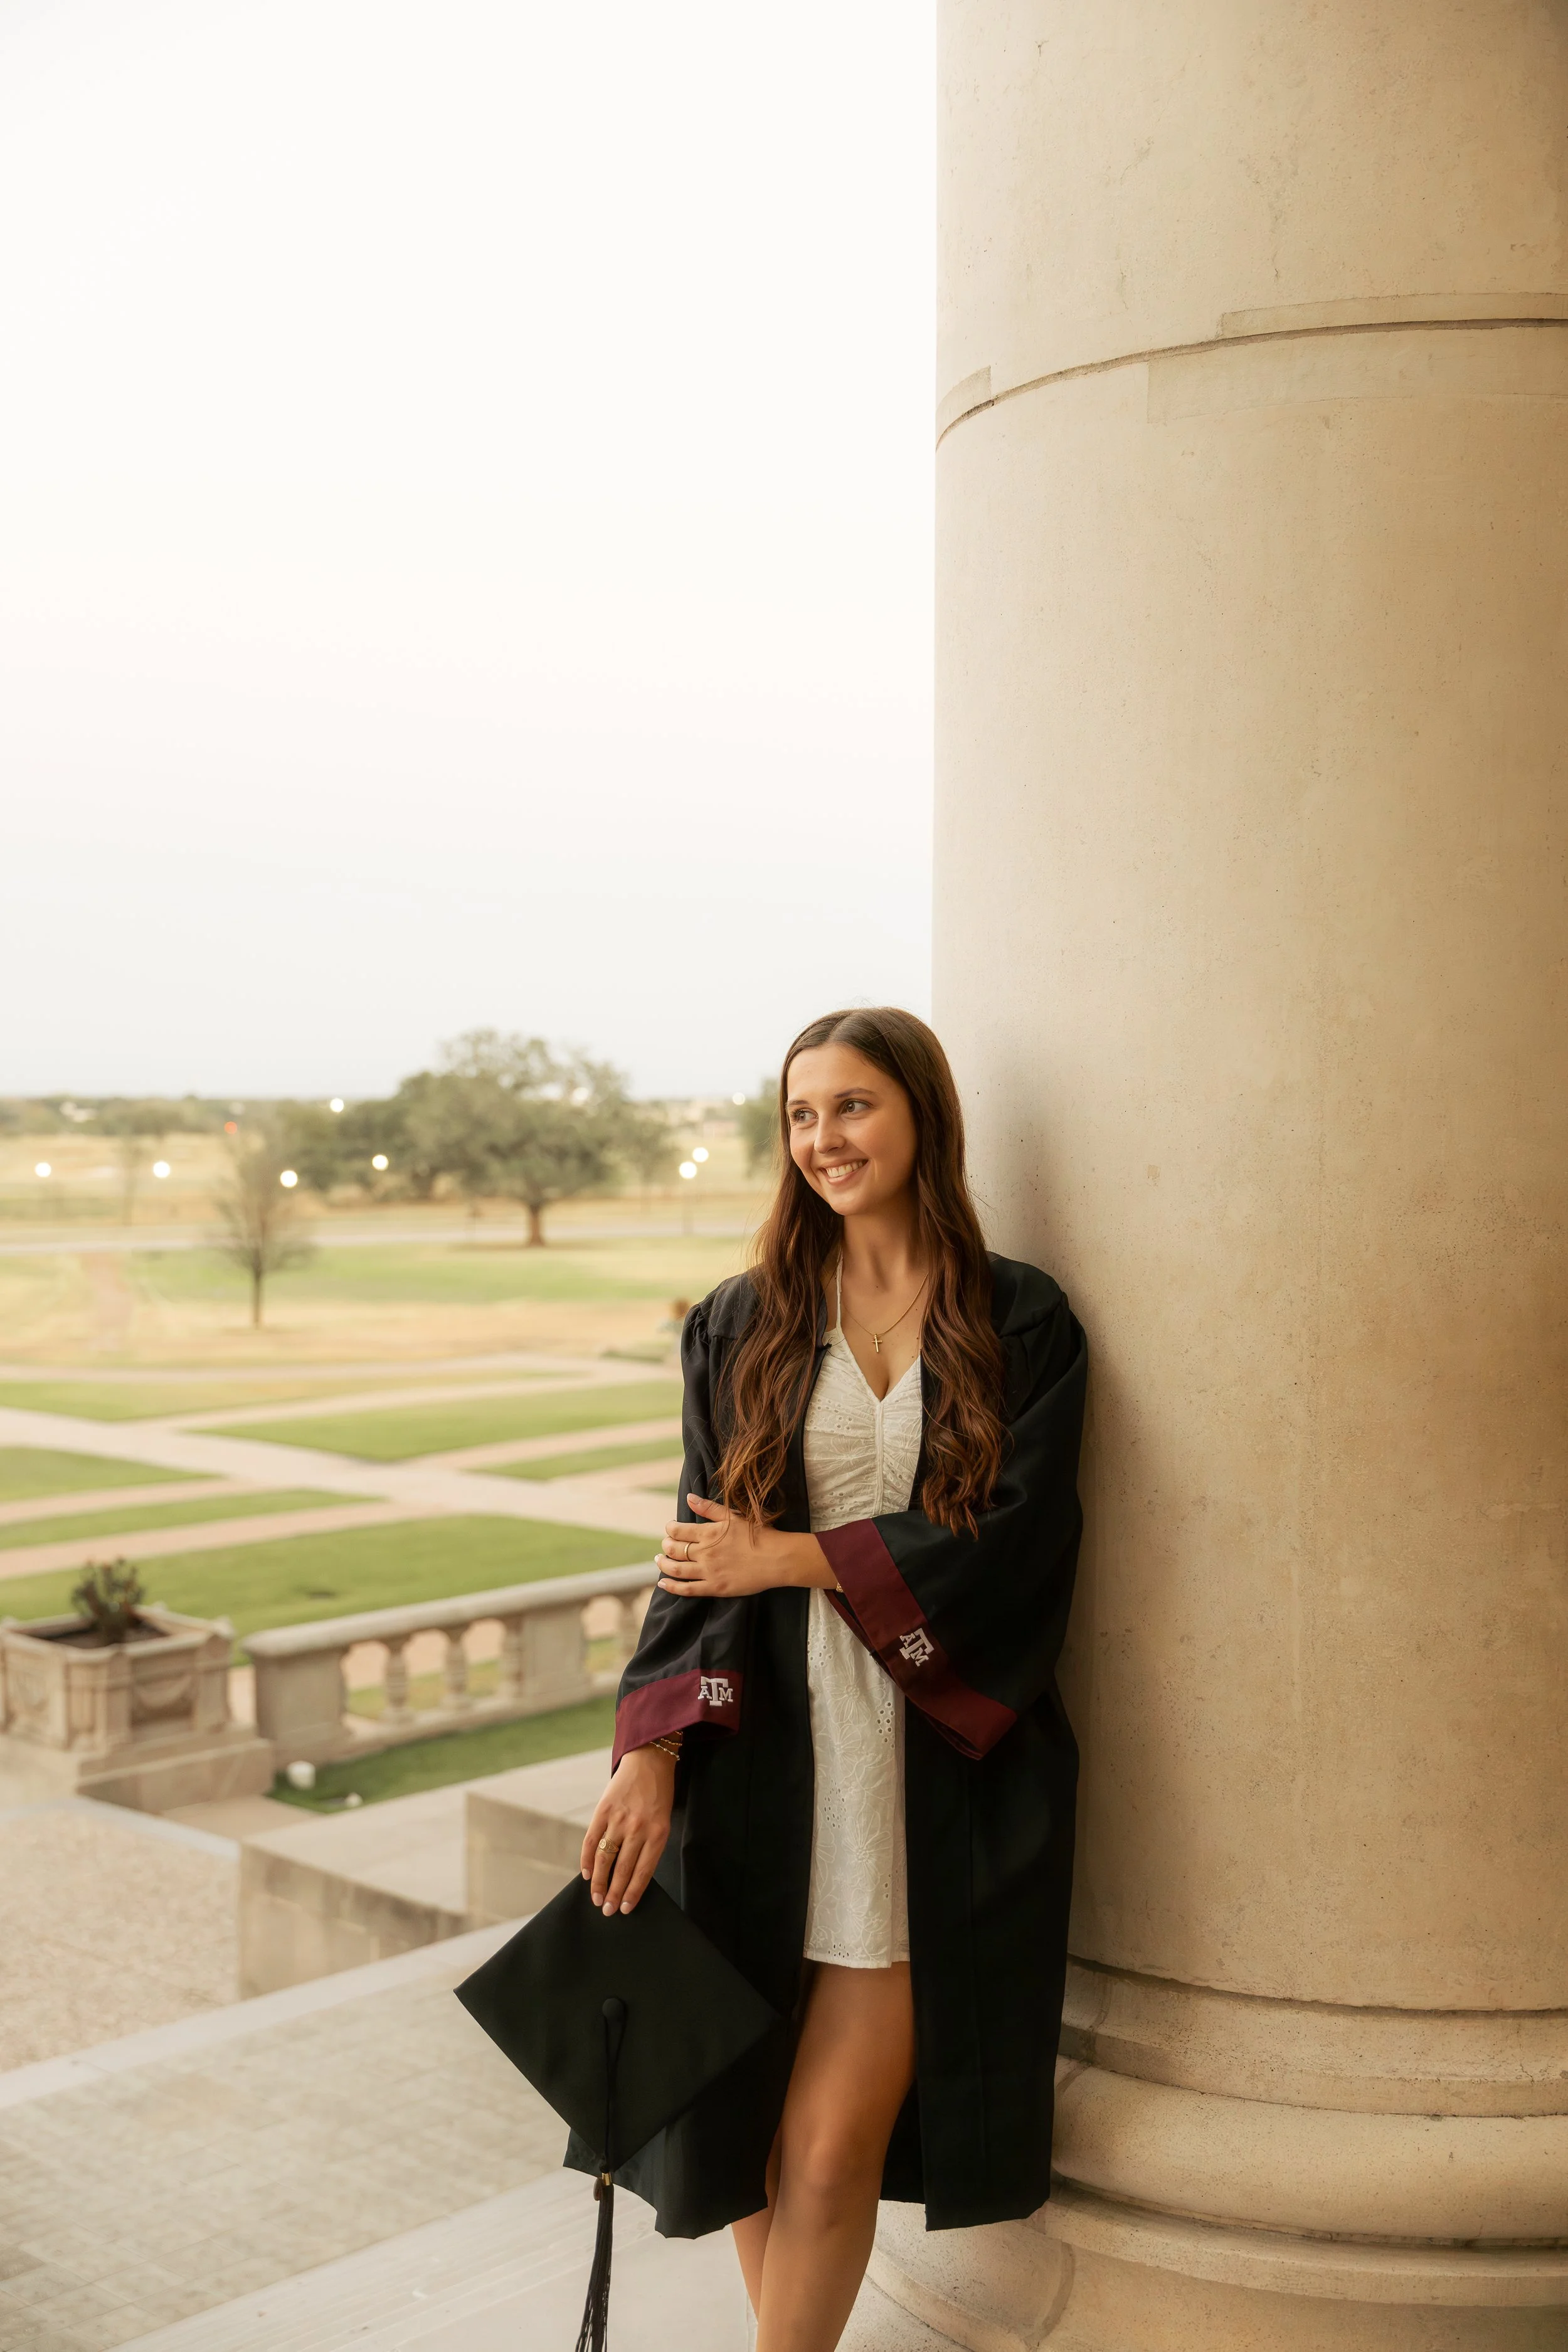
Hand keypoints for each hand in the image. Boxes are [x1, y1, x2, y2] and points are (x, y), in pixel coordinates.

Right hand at [580, 1746, 675, 1914]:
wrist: (649, 1761)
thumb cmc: (659, 1795)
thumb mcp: (663, 1821)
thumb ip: (649, 1846)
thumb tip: (630, 1876)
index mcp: (658, 1833)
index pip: (643, 1872)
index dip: (632, 1893)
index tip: (625, 1909)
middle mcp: (638, 1828)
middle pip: (622, 1869)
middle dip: (614, 1894)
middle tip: (608, 1911)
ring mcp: (618, 1819)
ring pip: (605, 1858)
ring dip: (599, 1882)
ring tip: (596, 1898)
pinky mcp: (603, 1810)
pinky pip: (591, 1840)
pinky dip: (587, 1860)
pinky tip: (587, 1873)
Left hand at [657, 1494, 832, 1597]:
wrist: (777, 1559)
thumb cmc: (759, 1534)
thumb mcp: (733, 1516)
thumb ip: (709, 1508)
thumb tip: (689, 1497)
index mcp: (709, 1533)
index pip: (678, 1531)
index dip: (670, 1529)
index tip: (670, 1529)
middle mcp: (705, 1552)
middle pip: (674, 1550)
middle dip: (665, 1546)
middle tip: (664, 1545)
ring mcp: (709, 1572)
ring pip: (676, 1569)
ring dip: (663, 1565)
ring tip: (659, 1561)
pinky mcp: (715, 1588)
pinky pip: (687, 1589)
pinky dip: (672, 1587)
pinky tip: (663, 1583)